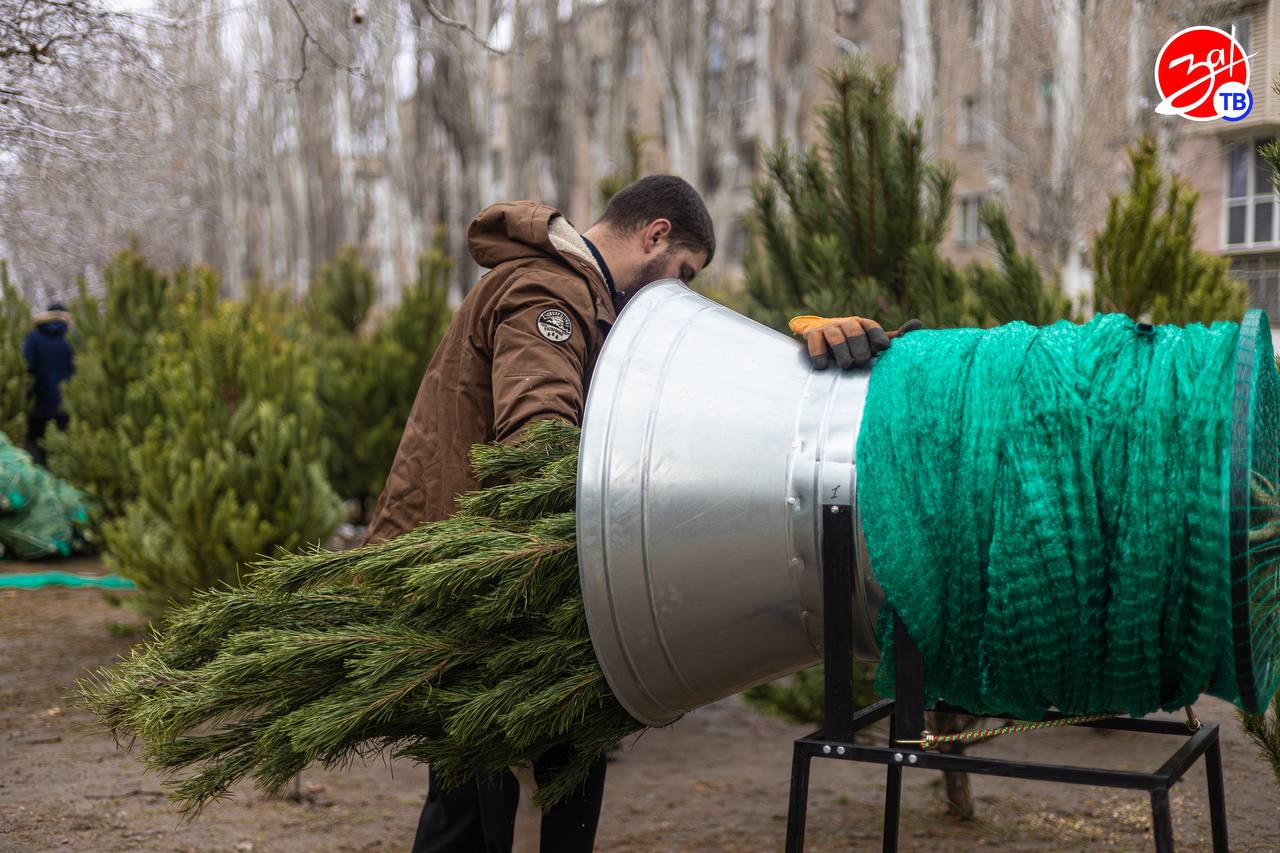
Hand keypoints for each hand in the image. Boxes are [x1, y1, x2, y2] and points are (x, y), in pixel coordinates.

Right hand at [788, 315, 922, 369]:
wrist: (818, 335)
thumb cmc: (851, 341)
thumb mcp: (870, 339)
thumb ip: (892, 337)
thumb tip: (918, 324)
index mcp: (861, 324)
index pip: (870, 326)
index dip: (877, 335)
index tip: (883, 347)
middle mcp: (845, 323)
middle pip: (853, 330)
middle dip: (858, 345)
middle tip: (861, 360)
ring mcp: (828, 328)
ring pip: (836, 336)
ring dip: (841, 351)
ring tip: (846, 364)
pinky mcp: (812, 335)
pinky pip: (815, 341)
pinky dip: (818, 353)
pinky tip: (822, 366)